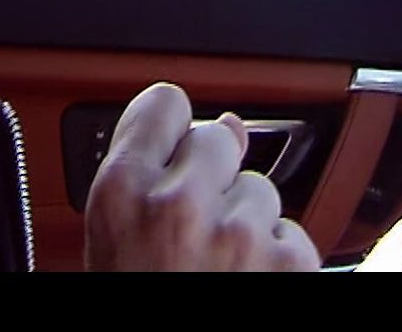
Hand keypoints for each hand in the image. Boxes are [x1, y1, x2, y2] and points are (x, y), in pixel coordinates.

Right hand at [84, 82, 320, 270]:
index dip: (170, 130)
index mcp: (121, 195)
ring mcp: (239, 234)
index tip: (174, 146)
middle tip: (190, 234)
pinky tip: (247, 280)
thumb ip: (144, 175)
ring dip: (247, 223)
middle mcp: (179, 205)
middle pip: (217, 139)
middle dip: (212, 178)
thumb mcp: (109, 242)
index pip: (163, 104)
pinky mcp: (289, 264)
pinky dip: (277, 262)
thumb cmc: (133, 296)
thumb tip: (224, 123)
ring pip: (259, 190)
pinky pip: (292, 234)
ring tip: (217, 268)